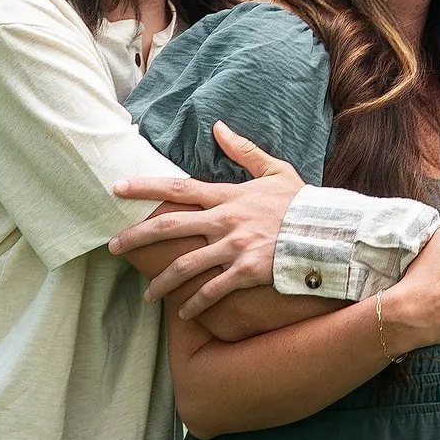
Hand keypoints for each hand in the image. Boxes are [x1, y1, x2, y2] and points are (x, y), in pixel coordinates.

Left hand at [109, 121, 301, 318]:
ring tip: (147, 296)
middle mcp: (225, 221)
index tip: (117, 188)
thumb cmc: (301, 203)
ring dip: (161, 282)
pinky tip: (183, 313)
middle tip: (112, 247)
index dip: (145, 186)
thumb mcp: (274, 170)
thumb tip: (217, 126)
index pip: (178, 188)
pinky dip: (195, 303)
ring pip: (185, 266)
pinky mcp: (247, 273)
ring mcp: (234, 248)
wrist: (327, 231)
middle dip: (137, 236)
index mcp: (228, 196)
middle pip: (170, 227)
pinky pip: (213, 291)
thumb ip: (243, 150)